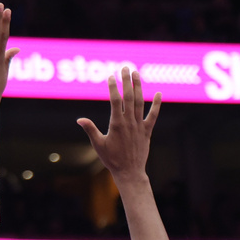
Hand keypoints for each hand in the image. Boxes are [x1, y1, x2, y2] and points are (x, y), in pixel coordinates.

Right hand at [77, 67, 160, 181]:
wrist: (129, 172)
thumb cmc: (112, 160)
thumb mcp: (98, 145)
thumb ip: (90, 130)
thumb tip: (79, 120)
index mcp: (116, 124)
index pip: (116, 101)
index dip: (114, 87)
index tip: (111, 76)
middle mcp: (129, 122)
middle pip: (129, 97)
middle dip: (127, 81)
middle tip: (125, 67)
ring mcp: (139, 126)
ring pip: (140, 102)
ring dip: (139, 87)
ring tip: (137, 74)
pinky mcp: (147, 131)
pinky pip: (153, 115)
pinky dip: (156, 105)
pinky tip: (159, 94)